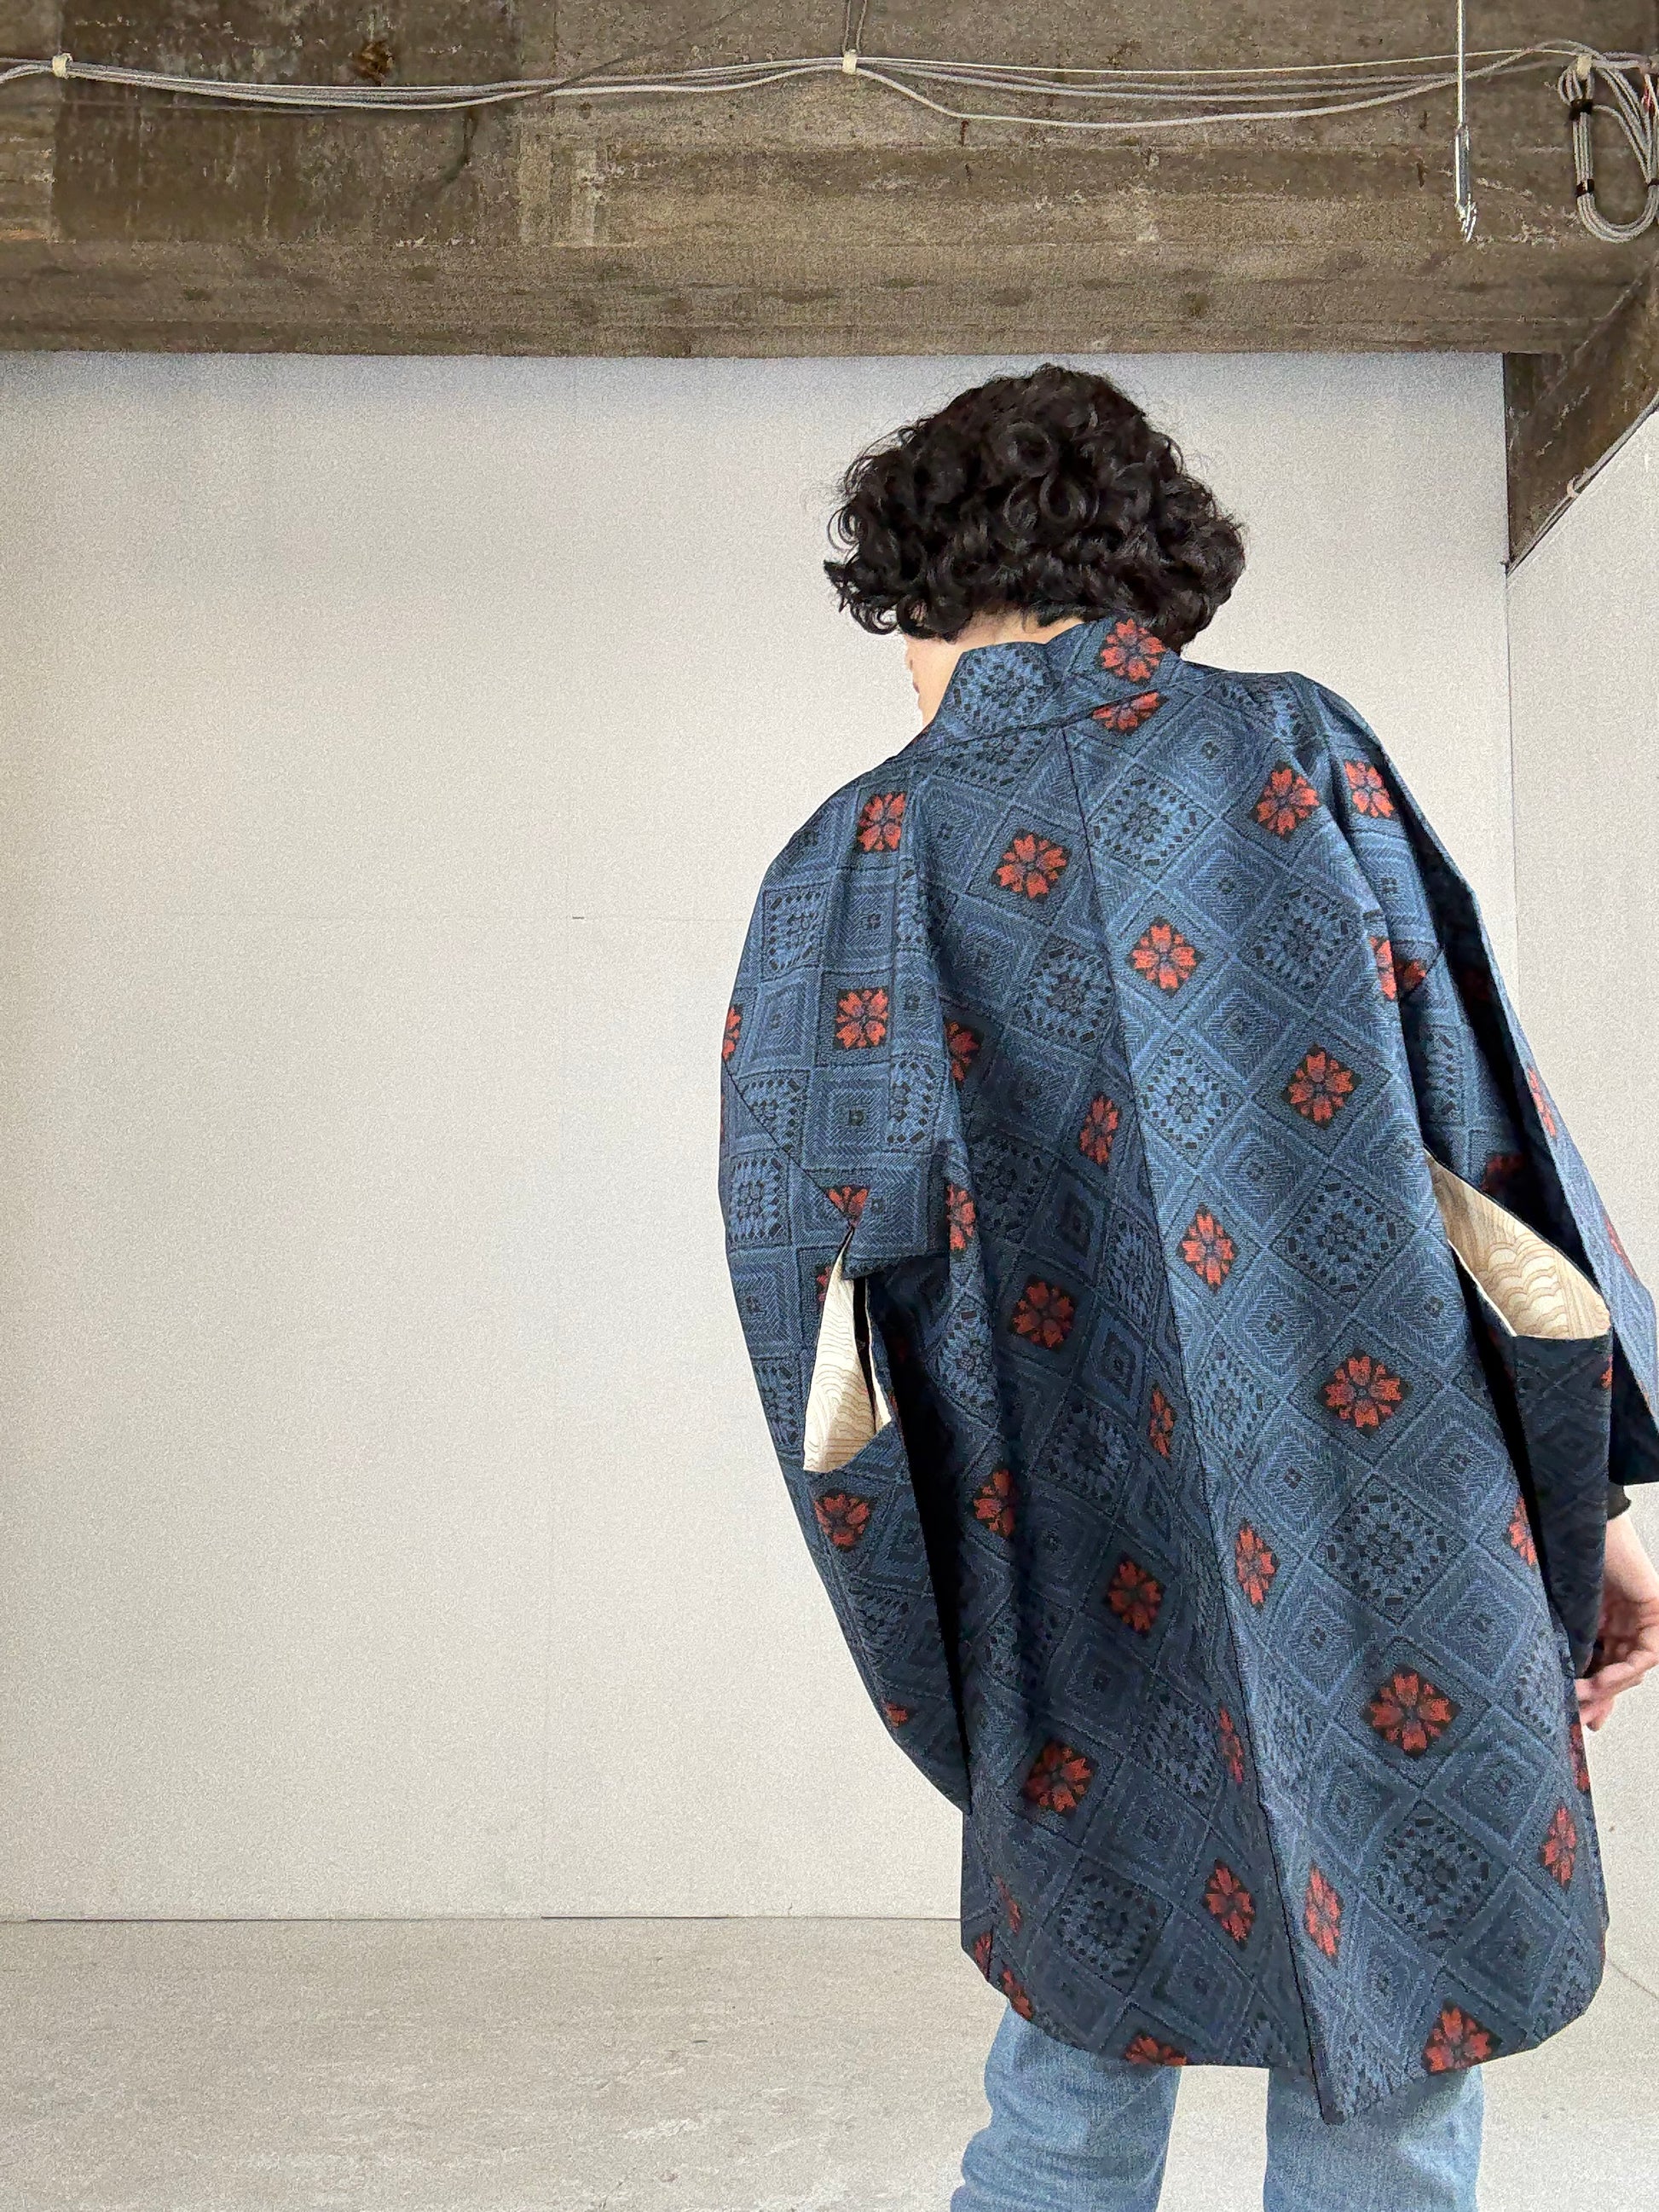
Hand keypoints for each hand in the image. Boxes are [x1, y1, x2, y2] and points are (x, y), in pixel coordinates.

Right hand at [1578, 1509, 1658, 1730]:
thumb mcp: (1566, 1612)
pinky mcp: (1656, 1611)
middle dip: (1603, 1697)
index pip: (1603, 1666)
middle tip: (1583, 1715)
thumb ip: (1568, 1643)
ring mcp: (1644, 1619)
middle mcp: (1627, 1624)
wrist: (1578, 1523)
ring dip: (1611, 1686)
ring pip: (1635, 1666)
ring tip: (1586, 1695)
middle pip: (1621, 1671)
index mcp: (1604, 1623)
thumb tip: (1557, 1678)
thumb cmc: (1565, 1558)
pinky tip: (1607, 1677)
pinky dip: (1629, 1668)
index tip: (1581, 1717)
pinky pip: (1648, 1652)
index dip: (1596, 1695)